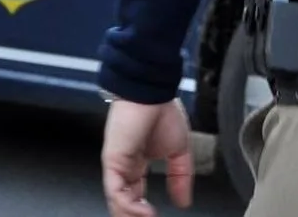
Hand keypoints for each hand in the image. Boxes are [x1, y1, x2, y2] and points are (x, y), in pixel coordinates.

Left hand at [101, 98, 194, 216]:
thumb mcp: (179, 151)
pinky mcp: (113, 162)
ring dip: (132, 215)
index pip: (134, 196)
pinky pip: (116, 191)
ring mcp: (116, 166)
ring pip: (118, 201)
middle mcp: (123, 168)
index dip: (143, 211)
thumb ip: (181, 177)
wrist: (153, 92)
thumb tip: (184, 201)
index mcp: (136, 165)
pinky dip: (129, 206)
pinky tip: (145, 213)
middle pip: (123, 202)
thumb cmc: (162, 112)